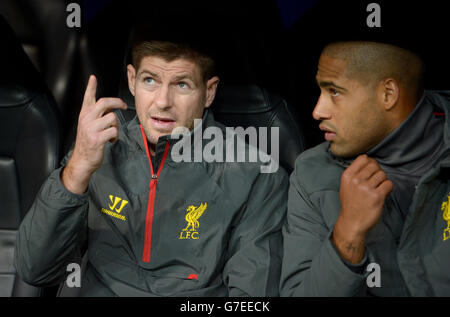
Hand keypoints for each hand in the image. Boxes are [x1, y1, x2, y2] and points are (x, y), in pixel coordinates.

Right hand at [61, 75, 126, 193]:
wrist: (82, 160)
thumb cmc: (88, 143)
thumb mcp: (88, 126)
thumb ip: (97, 116)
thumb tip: (111, 109)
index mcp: (84, 115)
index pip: (87, 97)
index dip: (91, 87)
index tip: (93, 77)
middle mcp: (87, 119)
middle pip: (105, 102)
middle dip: (118, 102)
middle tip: (123, 106)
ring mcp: (91, 128)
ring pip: (112, 118)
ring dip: (116, 126)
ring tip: (111, 133)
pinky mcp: (97, 138)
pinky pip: (114, 131)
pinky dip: (115, 137)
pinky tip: (111, 141)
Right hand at [332, 154, 392, 263]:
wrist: (352, 222)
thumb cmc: (350, 203)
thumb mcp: (346, 185)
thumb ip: (355, 172)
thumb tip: (369, 160)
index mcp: (347, 176)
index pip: (363, 158)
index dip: (370, 163)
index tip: (371, 171)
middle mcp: (356, 180)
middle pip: (375, 165)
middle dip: (378, 172)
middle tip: (375, 182)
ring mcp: (366, 188)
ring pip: (383, 174)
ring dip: (383, 181)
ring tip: (378, 189)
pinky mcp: (377, 196)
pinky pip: (389, 184)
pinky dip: (388, 188)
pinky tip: (383, 193)